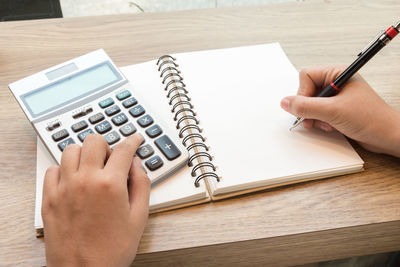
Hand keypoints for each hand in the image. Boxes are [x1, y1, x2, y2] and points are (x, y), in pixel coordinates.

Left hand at [42, 134, 149, 266]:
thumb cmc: (111, 250)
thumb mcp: (139, 218)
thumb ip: (142, 185)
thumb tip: (137, 165)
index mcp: (110, 184)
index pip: (124, 149)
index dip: (133, 141)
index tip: (135, 139)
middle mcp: (85, 181)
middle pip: (94, 141)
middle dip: (107, 145)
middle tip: (112, 158)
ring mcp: (64, 188)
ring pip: (70, 150)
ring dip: (84, 153)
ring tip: (92, 166)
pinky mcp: (49, 199)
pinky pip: (52, 170)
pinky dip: (64, 169)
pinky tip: (73, 179)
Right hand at [280, 65, 399, 156]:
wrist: (387, 136)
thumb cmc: (370, 118)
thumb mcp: (332, 111)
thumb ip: (306, 106)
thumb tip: (285, 102)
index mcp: (337, 74)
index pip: (306, 76)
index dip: (303, 93)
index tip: (307, 107)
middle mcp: (336, 83)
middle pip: (306, 91)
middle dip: (308, 108)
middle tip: (314, 118)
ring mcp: (336, 97)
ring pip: (311, 104)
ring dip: (315, 117)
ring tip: (326, 123)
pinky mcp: (337, 110)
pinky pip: (318, 113)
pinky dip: (320, 122)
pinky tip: (330, 126)